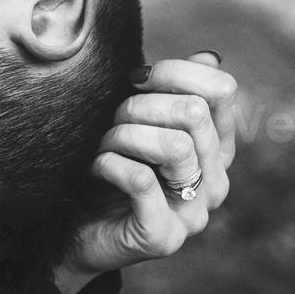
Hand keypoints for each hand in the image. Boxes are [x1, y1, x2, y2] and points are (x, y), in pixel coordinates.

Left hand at [57, 51, 236, 292]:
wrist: (73, 232)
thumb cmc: (105, 169)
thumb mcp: (138, 123)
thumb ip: (171, 93)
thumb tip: (209, 57)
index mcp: (215, 148)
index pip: (221, 90)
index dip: (174, 72)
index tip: (136, 80)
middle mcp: (215, 181)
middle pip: (192, 112)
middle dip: (138, 106)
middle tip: (110, 124)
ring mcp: (194, 213)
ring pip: (174, 145)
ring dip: (124, 136)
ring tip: (103, 147)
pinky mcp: (164, 236)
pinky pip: (141, 180)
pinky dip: (110, 164)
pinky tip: (97, 167)